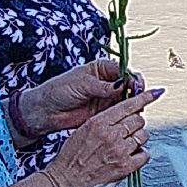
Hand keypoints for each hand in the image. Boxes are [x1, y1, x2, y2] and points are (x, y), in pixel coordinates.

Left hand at [22, 58, 143, 135]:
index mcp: (102, 68)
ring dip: (134, 103)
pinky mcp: (106, 112)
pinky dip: (127, 114)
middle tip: (139, 98)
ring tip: (136, 109)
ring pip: (129, 99)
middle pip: (130, 84)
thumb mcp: (82, 84)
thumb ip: (103, 86)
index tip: (136, 85)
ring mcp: (108, 97)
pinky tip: (130, 117)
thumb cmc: (59, 90)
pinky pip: (121, 112)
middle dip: (137, 90)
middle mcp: (108, 82)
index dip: (132, 78)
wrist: (47, 110)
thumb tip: (122, 84)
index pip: (124, 71)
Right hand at [45, 89, 160, 186]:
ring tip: (127, 144)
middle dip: (136, 123)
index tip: (153, 94)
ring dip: (138, 138)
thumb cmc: (70, 159)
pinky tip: (132, 155)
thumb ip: (103, 121)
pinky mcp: (126, 167)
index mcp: (98, 123)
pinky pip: (144, 154)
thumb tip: (121, 115)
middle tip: (128, 129)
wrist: (66, 182)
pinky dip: (141, 154)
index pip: (128, 105)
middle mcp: (111, 135)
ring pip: (143, 136)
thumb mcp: (82, 130)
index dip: (143, 98)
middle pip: (138, 120)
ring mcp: (120, 151)